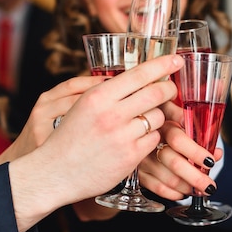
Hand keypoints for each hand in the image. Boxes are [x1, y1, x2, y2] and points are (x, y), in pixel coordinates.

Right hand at [9, 55, 182, 231]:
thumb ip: (107, 92)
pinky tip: (139, 138)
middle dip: (168, 88)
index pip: (138, 74)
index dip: (162, 64)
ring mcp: (122, 137)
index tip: (176, 59)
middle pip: (156, 93)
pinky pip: (154, 139)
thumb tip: (136, 77)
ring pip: (158, 117)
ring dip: (157, 116)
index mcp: (97, 97)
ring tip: (145, 119)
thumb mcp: (81, 107)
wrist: (55, 173)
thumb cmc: (68, 139)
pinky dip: (151, 137)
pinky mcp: (131, 157)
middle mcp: (111, 115)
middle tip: (170, 88)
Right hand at [138, 101, 221, 200]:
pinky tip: (184, 192)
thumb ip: (199, 133)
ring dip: (188, 187)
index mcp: (162, 126)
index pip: (178, 139)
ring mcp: (143, 160)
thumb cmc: (162, 122)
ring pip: (168, 179)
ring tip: (200, 190)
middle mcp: (150, 144)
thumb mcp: (179, 116)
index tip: (210, 161)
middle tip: (210, 186)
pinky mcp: (138, 174)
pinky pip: (157, 188)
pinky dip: (174, 193)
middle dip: (196, 178)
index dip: (196, 152)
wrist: (137, 126)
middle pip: (175, 164)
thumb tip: (216, 152)